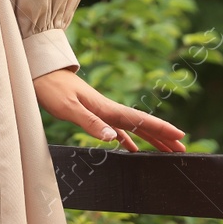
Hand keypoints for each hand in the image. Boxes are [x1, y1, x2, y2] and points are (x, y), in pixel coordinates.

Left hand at [33, 69, 186, 152]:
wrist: (40, 73)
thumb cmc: (51, 89)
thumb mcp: (68, 108)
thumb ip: (90, 122)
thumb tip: (113, 137)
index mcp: (106, 108)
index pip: (140, 120)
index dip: (161, 129)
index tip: (180, 137)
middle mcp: (108, 109)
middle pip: (142, 124)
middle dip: (162, 136)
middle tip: (182, 149)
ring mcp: (101, 111)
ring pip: (132, 127)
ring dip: (150, 138)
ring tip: (165, 150)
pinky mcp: (92, 113)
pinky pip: (117, 129)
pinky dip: (128, 139)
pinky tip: (131, 149)